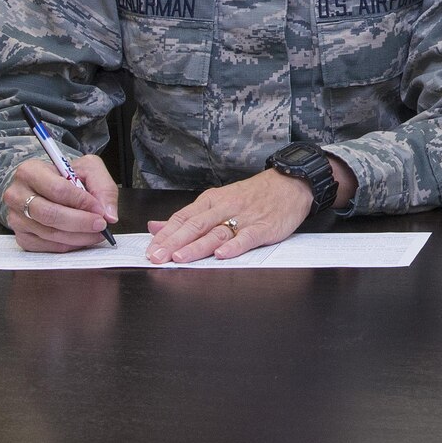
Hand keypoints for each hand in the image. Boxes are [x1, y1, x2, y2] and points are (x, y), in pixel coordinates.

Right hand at [4, 155, 117, 251]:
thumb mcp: (88, 168)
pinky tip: (81, 239)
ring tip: (96, 233)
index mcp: (30, 171)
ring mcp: (16, 218)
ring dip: (78, 237)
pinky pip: (45, 246)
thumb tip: (109, 214)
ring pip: (49, 233)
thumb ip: (103, 187)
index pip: (58, 190)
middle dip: (81, 223)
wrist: (46, 186)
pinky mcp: (21, 236)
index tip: (100, 210)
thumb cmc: (66, 176)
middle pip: (50, 214)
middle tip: (101, 225)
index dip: (82, 203)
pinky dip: (67, 246)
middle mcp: (17, 195)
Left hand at [145, 169, 315, 263]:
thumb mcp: (218, 200)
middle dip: (174, 243)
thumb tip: (156, 227)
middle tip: (157, 257)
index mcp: (212, 201)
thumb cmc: (254, 195)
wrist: (290, 184)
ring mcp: (245, 218)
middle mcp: (225, 208)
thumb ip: (188, 217)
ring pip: (217, 233)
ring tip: (180, 258)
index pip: (183, 217)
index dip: (166, 234)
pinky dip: (234, 246)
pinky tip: (221, 255)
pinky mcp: (263, 228)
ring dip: (197, 246)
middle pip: (196, 226)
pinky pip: (247, 238)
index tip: (150, 249)